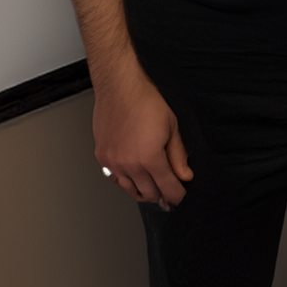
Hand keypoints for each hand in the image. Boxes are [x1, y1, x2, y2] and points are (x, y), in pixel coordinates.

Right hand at [93, 69, 192, 207]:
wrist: (120, 87)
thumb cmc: (147, 101)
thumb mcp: (173, 127)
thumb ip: (178, 155)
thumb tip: (185, 175)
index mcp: (149, 158)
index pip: (167, 188)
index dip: (177, 196)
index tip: (182, 199)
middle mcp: (128, 164)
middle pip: (148, 193)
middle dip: (162, 197)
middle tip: (171, 197)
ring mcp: (112, 162)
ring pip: (130, 190)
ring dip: (144, 193)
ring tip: (155, 193)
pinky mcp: (102, 156)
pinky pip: (115, 179)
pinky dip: (127, 184)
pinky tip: (135, 182)